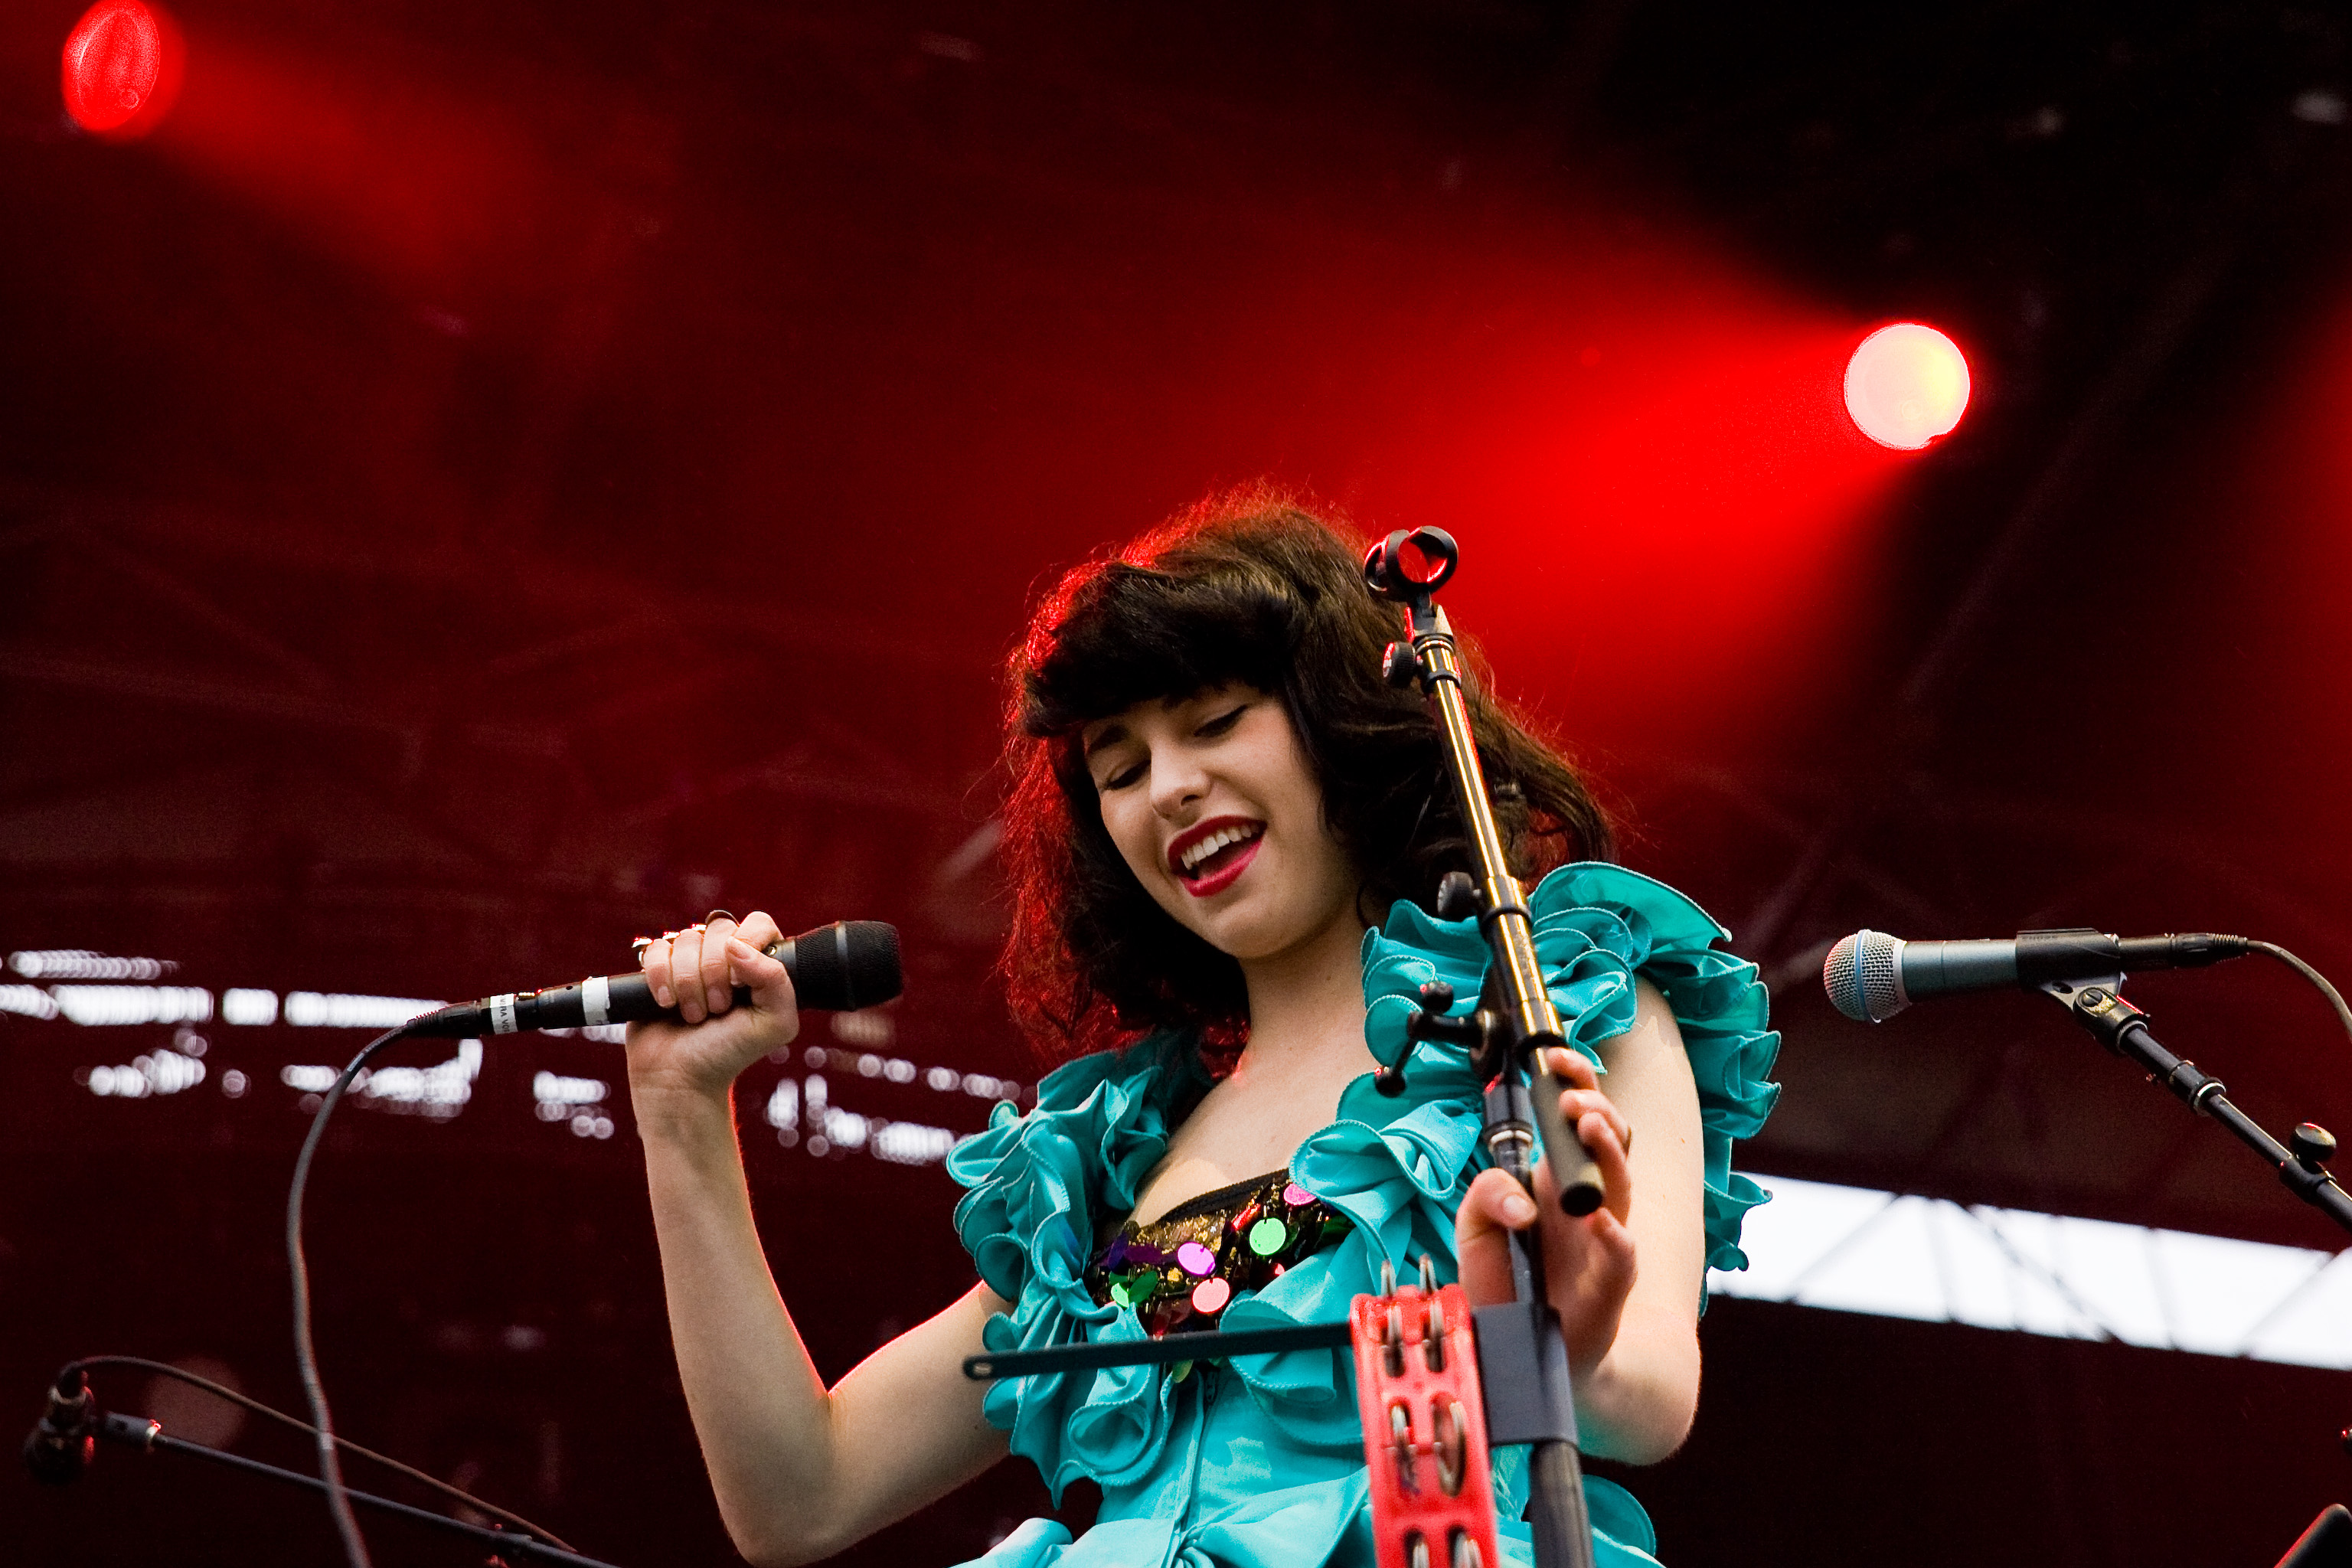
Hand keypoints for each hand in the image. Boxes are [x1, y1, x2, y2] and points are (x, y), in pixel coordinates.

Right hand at [625, 911, 800, 1105]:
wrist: (681, 1078)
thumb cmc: (730, 1051)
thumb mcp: (774, 1024)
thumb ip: (776, 980)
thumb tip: (736, 946)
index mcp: (760, 962)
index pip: (759, 924)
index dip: (748, 945)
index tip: (741, 983)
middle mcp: (726, 955)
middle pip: (719, 929)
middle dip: (715, 973)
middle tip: (718, 1008)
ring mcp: (691, 960)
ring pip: (686, 939)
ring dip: (689, 983)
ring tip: (695, 1014)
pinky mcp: (658, 968)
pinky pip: (656, 950)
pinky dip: (660, 978)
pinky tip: (667, 1004)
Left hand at [1454, 1047, 1636, 1382]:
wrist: (1533, 1351)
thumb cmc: (1512, 1285)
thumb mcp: (1477, 1231)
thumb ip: (1486, 1195)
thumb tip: (1521, 1197)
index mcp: (1555, 1181)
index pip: (1577, 1118)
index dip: (1574, 1082)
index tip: (1556, 1058)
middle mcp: (1587, 1201)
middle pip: (1610, 1138)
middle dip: (1594, 1107)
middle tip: (1569, 1101)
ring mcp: (1604, 1236)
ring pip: (1621, 1182)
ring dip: (1608, 1150)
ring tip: (1585, 1126)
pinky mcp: (1611, 1281)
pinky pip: (1623, 1252)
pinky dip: (1614, 1233)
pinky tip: (1598, 1219)